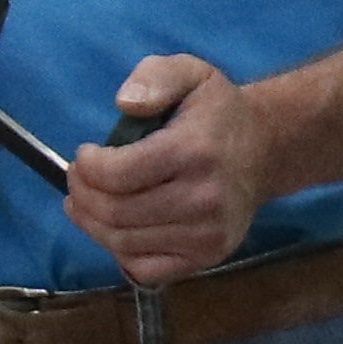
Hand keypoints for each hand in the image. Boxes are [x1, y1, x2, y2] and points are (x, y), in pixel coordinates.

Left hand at [63, 55, 260, 283]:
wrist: (265, 149)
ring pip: (124, 244)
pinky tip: (114, 228)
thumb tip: (125, 104)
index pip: (118, 175)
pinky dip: (118, 252)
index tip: (83, 156)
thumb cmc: (216, 112)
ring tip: (85, 202)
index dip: (87, 167)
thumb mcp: (190, 72)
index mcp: (194, 152)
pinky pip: (144, 270)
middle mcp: (203, 199)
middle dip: (82, 196)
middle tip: (77, 180)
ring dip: (92, 224)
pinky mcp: (207, 258)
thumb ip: (154, 77)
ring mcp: (207, 235)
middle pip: (116, 213)